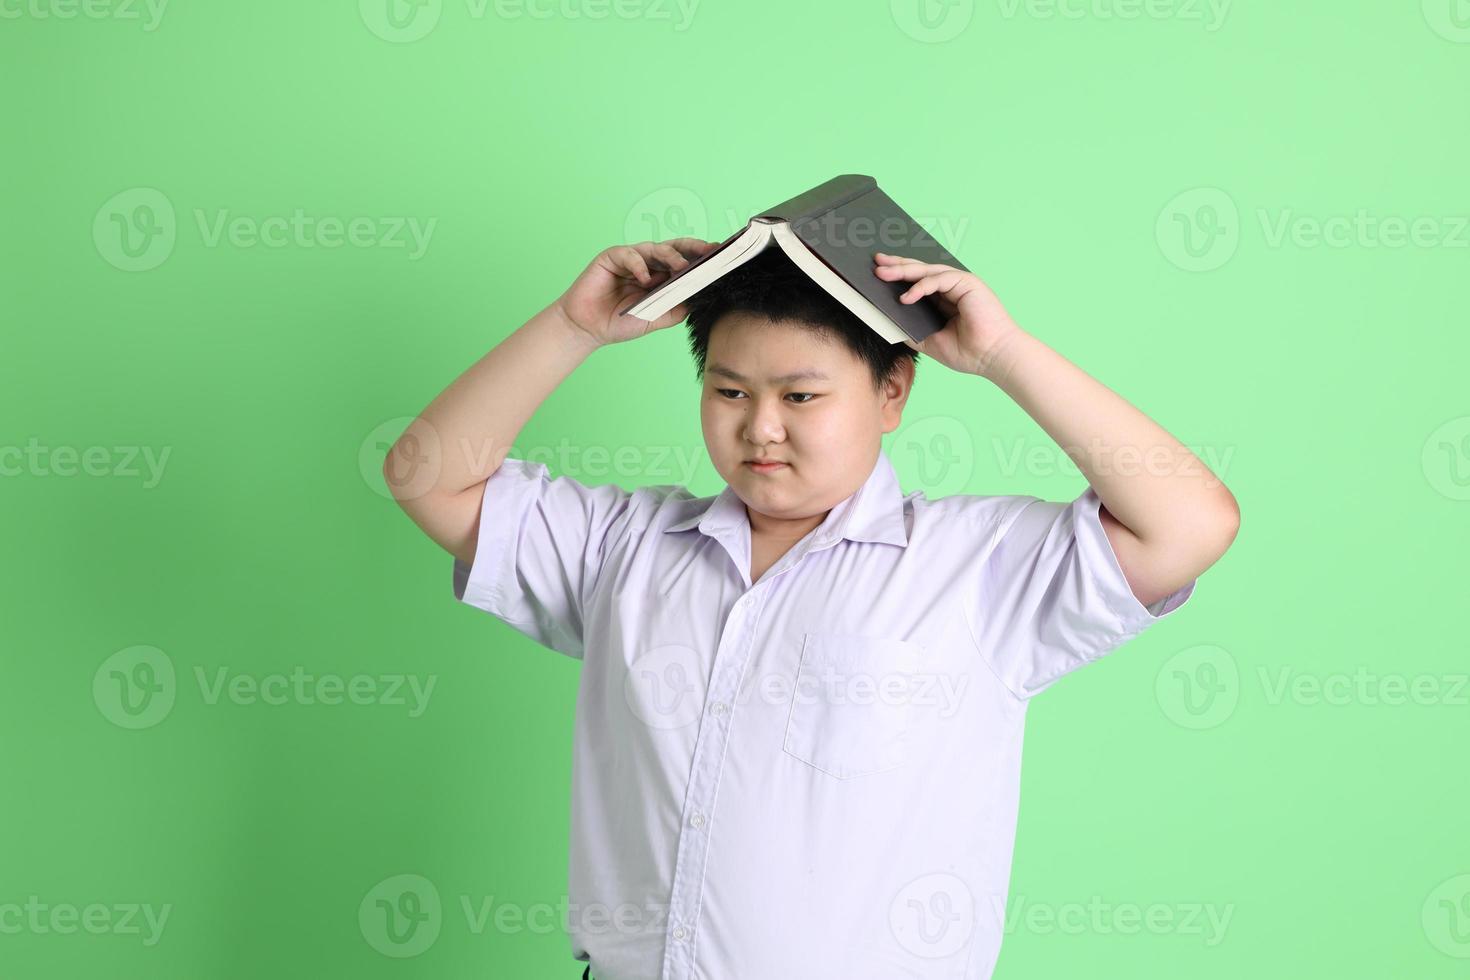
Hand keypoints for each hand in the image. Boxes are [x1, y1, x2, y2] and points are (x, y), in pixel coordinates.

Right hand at [553, 238, 722, 346]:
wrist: (587, 329)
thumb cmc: (620, 322)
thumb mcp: (656, 318)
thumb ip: (677, 308)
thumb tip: (702, 298)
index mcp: (660, 275)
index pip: (684, 261)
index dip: (701, 258)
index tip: (720, 258)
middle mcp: (647, 263)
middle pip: (674, 248)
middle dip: (693, 248)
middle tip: (709, 252)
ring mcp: (630, 258)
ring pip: (655, 248)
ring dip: (670, 256)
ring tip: (681, 267)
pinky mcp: (611, 257)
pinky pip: (629, 255)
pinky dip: (639, 265)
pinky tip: (645, 279)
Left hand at [873, 252, 1024, 378]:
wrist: (992, 358)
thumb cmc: (968, 352)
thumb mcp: (929, 340)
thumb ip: (910, 330)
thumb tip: (886, 321)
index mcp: (944, 299)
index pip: (917, 282)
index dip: (898, 276)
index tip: (877, 274)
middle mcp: (952, 287)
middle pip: (919, 271)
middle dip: (896, 267)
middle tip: (875, 263)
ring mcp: (960, 283)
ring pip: (926, 271)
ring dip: (903, 271)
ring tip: (882, 273)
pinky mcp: (968, 283)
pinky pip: (939, 279)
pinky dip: (921, 287)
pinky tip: (906, 297)